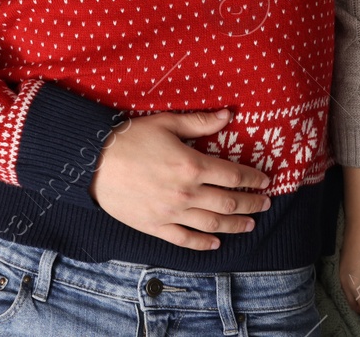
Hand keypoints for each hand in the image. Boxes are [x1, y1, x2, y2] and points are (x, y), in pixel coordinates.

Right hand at [91, 109, 270, 250]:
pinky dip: (204, 243)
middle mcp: (186, 192)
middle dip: (252, 203)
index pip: (233, 175)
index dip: (253, 178)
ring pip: (213, 224)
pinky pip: (186, 239)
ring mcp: (172, 213)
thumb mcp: (166, 123)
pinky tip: (216, 243)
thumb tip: (228, 115)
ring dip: (236, 225)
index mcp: (192, 165)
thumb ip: (199, 122)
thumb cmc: (129, 138)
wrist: (93, 162)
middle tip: (265, 203)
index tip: (265, 180)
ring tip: (250, 224)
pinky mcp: (156, 226)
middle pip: (229, 202)